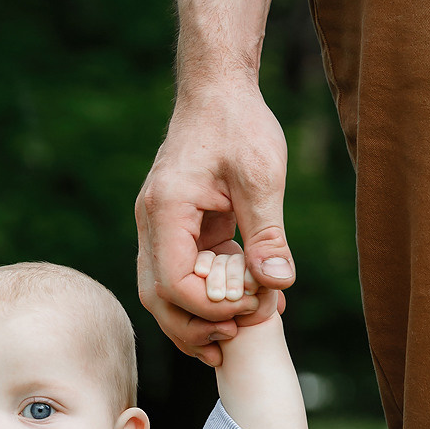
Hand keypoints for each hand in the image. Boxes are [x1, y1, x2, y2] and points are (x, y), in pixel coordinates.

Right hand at [137, 82, 293, 365]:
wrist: (217, 91)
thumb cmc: (239, 125)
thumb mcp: (261, 178)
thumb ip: (267, 233)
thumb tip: (278, 285)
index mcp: (166, 209)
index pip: (174, 281)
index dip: (209, 307)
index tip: (250, 307)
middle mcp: (151, 221)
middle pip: (157, 296)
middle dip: (193, 326)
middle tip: (234, 338)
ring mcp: (158, 225)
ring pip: (161, 290)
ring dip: (192, 319)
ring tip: (231, 336)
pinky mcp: (174, 226)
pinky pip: (180, 272)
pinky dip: (203, 296)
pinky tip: (236, 307)